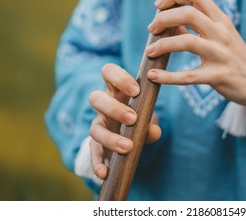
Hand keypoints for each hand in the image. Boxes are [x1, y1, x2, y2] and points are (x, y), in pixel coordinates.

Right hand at [89, 63, 160, 179]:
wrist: (131, 136)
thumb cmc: (141, 119)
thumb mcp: (149, 119)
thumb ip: (152, 124)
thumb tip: (153, 131)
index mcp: (117, 90)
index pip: (108, 72)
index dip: (119, 78)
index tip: (136, 90)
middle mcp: (104, 105)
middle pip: (96, 98)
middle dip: (114, 108)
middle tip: (133, 118)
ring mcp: (99, 124)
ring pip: (94, 127)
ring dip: (110, 137)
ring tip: (127, 147)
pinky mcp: (96, 144)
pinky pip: (92, 153)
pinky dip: (97, 163)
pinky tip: (104, 173)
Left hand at [146, 0, 245, 108]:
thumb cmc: (234, 56)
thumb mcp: (220, 35)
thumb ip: (196, 27)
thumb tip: (168, 24)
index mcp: (221, 19)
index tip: (158, 6)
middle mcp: (221, 33)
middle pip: (188, 13)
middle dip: (163, 18)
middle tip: (152, 29)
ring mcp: (221, 54)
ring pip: (186, 42)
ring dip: (162, 45)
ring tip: (150, 51)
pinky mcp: (217, 76)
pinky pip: (188, 76)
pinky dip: (167, 77)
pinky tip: (153, 76)